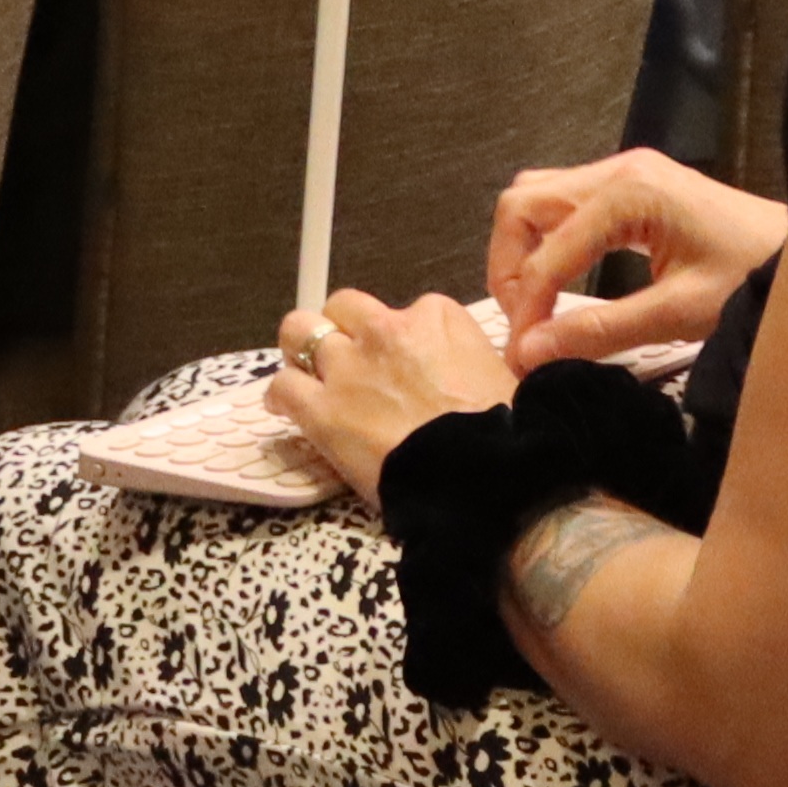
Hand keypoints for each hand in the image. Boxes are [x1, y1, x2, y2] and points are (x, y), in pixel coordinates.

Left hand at [261, 288, 512, 492]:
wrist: (482, 479)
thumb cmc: (504, 436)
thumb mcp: (505, 377)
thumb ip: (474, 360)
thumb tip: (470, 373)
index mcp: (437, 317)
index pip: (406, 310)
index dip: (400, 339)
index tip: (402, 365)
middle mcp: (388, 330)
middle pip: (344, 307)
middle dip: (342, 330)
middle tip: (348, 361)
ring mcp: (350, 367)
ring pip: (300, 332)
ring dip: (301, 352)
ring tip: (306, 374)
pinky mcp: (323, 409)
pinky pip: (283, 386)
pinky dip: (282, 396)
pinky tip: (288, 409)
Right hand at [486, 147, 783, 363]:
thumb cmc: (751, 279)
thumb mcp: (679, 313)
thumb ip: (601, 331)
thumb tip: (530, 353)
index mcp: (628, 192)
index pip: (547, 250)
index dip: (526, 306)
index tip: (523, 357)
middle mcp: (617, 169)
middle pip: (524, 203)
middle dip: (510, 265)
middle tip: (524, 324)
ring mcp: (623, 171)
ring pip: (538, 198)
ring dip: (525, 250)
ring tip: (536, 307)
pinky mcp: (631, 185)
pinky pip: (565, 204)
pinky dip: (549, 242)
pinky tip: (562, 284)